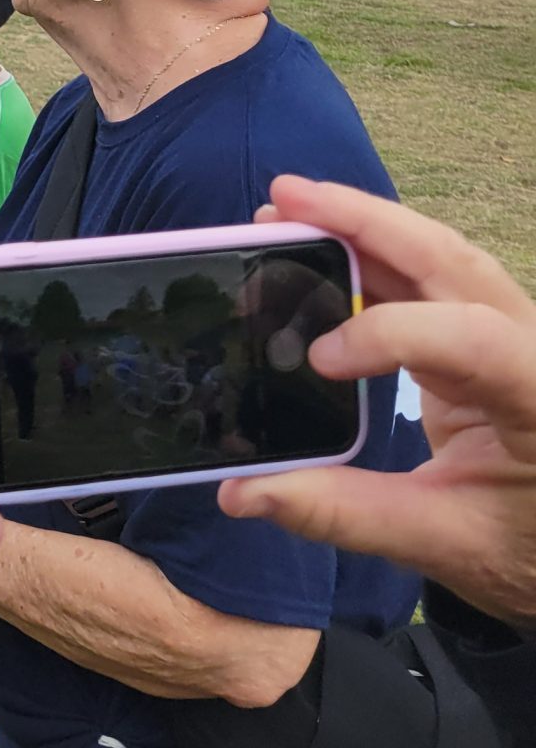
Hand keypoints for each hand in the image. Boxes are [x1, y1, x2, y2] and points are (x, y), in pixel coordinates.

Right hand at [221, 176, 535, 626]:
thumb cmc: (531, 549)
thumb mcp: (447, 543)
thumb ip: (344, 513)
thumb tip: (240, 493)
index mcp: (534, 396)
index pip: (468, 336)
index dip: (385, 334)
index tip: (317, 365)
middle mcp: (530, 348)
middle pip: (452, 260)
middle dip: (365, 221)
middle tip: (283, 197)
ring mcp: (510, 336)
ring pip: (439, 258)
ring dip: (362, 226)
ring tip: (286, 207)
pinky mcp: (481, 341)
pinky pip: (428, 283)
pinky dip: (371, 258)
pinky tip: (320, 247)